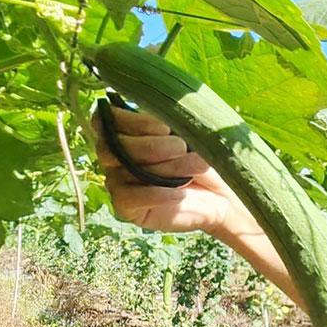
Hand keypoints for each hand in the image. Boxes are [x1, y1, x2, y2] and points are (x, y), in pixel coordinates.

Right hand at [88, 104, 246, 234]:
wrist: (220, 197)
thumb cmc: (201, 159)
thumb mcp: (188, 134)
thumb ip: (167, 121)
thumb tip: (160, 119)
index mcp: (124, 131)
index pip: (106, 119)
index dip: (133, 122)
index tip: (165, 127)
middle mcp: (113, 156)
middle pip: (113, 146)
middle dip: (152, 146)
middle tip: (182, 148)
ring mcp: (116, 182)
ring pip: (127, 170)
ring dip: (166, 168)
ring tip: (196, 166)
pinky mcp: (125, 208)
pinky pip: (130, 197)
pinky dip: (158, 193)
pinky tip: (181, 193)